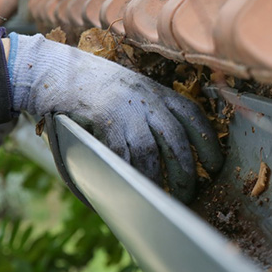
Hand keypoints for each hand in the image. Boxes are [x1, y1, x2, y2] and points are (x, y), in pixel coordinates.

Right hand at [7, 33, 222, 202]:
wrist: (56, 70)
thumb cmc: (97, 87)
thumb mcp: (133, 91)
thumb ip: (151, 116)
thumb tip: (167, 158)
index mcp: (159, 92)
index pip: (194, 117)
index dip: (208, 144)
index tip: (214, 166)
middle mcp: (147, 99)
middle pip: (176, 141)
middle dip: (185, 173)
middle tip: (188, 195)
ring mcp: (126, 110)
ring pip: (149, 154)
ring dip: (156, 182)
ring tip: (160, 201)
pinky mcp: (103, 121)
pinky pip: (120, 157)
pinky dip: (123, 178)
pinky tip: (125, 192)